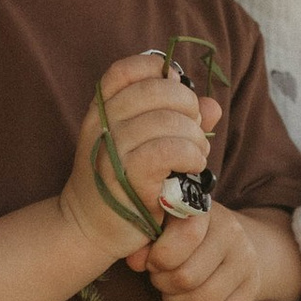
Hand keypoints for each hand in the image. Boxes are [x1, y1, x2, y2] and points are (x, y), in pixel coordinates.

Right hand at [68, 51, 217, 251]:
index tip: (177, 92)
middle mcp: (101, 125)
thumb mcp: (142, 146)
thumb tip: (211, 105)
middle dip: (187, 105)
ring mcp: (111, 151)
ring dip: (194, 136)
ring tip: (197, 155)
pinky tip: (194, 167)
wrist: (89, 229)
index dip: (157, 71)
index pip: (125, 70)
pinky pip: (167, 151)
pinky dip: (190, 155)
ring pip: (166, 121)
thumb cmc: (122, 185)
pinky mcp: (127, 179)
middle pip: (154, 90)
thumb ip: (176, 121)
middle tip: (195, 130)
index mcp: (100, 111)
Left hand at [142, 199, 261, 300]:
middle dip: (164, 283)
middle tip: (161, 278)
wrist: (225, 240)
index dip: (159, 258)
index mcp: (204, 210)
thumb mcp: (160, 227)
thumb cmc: (179, 234)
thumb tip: (135, 261)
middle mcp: (232, 233)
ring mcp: (246, 261)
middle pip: (187, 277)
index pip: (184, 238)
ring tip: (173, 292)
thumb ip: (143, 241)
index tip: (153, 261)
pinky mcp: (252, 288)